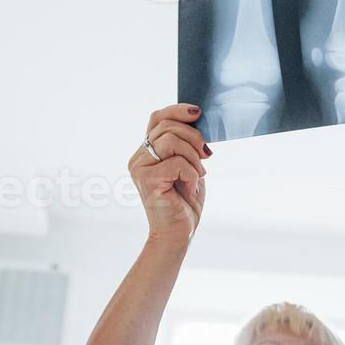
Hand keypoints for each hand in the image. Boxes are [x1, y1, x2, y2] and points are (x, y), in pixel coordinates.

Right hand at [128, 104, 210, 244]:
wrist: (178, 234)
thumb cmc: (184, 203)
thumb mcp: (189, 166)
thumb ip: (186, 145)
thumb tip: (197, 120)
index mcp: (146, 152)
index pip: (157, 118)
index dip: (177, 110)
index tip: (198, 113)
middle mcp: (138, 158)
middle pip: (168, 126)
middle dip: (194, 138)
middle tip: (205, 156)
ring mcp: (139, 168)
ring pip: (171, 141)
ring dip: (193, 157)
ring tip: (197, 175)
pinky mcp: (147, 180)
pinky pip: (177, 162)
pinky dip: (191, 174)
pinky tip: (190, 188)